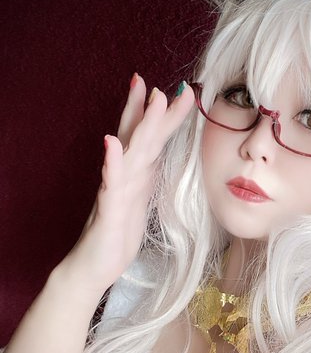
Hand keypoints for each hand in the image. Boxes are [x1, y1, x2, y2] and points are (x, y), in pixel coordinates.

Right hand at [63, 74, 193, 293]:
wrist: (93, 267)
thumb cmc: (117, 235)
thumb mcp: (138, 201)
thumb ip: (142, 175)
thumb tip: (154, 152)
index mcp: (134, 176)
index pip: (146, 138)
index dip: (159, 114)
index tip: (176, 89)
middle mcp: (124, 178)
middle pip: (141, 137)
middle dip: (157, 109)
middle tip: (172, 84)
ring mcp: (115, 192)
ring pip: (130, 152)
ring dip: (140, 124)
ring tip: (150, 97)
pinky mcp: (108, 212)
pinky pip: (111, 185)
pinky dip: (112, 163)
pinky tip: (111, 143)